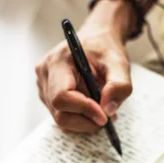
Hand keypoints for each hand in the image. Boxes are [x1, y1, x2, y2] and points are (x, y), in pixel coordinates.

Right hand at [35, 2, 133, 132]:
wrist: (97, 39)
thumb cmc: (105, 49)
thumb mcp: (119, 64)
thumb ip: (119, 86)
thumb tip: (108, 110)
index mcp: (58, 61)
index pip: (62, 97)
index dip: (84, 110)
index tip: (105, 116)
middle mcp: (45, 73)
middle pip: (60, 113)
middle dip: (86, 120)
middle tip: (107, 117)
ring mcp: (43, 86)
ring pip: (61, 118)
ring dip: (85, 120)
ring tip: (102, 108)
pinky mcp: (47, 95)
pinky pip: (62, 116)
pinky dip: (80, 118)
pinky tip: (92, 107)